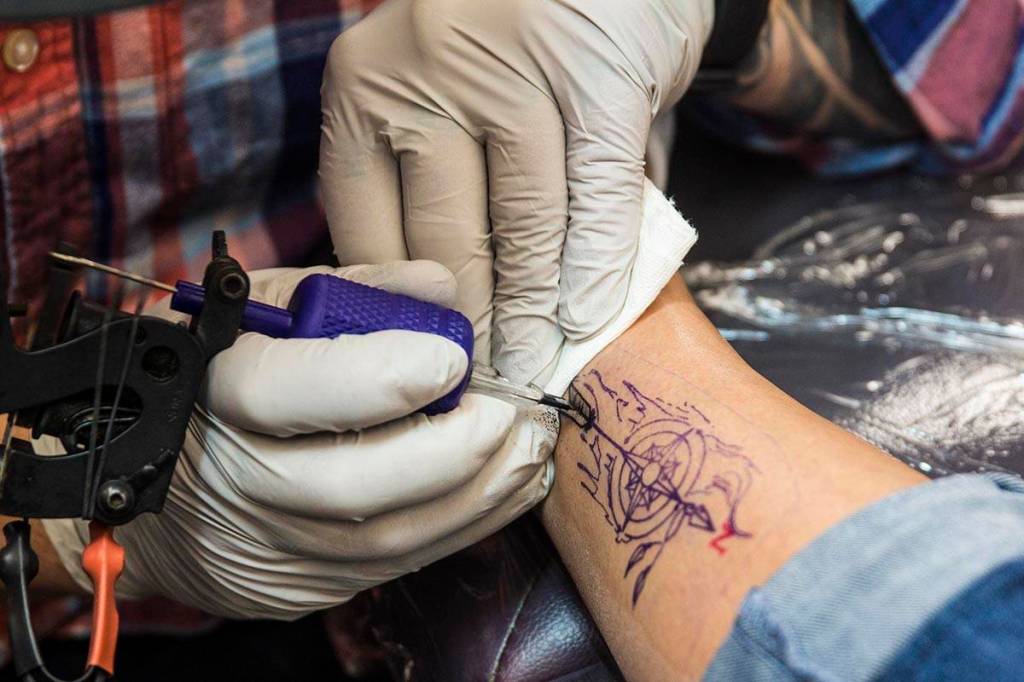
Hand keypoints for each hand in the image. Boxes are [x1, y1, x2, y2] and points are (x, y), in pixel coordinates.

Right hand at [42, 263, 554, 618]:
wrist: (157, 475)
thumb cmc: (224, 372)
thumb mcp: (269, 308)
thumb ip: (355, 293)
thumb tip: (443, 288)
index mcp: (214, 391)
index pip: (292, 393)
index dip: (384, 378)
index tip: (450, 361)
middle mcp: (234, 480)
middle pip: (352, 488)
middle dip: (454, 452)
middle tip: (512, 415)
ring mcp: (266, 545)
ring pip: (386, 541)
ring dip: (479, 495)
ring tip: (530, 449)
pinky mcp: (297, 587)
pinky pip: (394, 568)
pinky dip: (463, 526)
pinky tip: (504, 488)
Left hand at [320, 0, 712, 382]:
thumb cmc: (504, 51)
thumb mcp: (432, 103)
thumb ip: (421, 190)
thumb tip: (436, 312)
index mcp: (363, 88)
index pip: (367, 233)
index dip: (402, 314)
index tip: (426, 363)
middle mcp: (423, 72)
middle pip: (444, 240)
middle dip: (470, 327)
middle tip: (484, 384)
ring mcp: (511, 70)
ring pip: (522, 228)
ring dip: (535, 313)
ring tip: (537, 367)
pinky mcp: (597, 75)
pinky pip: (597, 197)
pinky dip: (598, 266)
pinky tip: (590, 315)